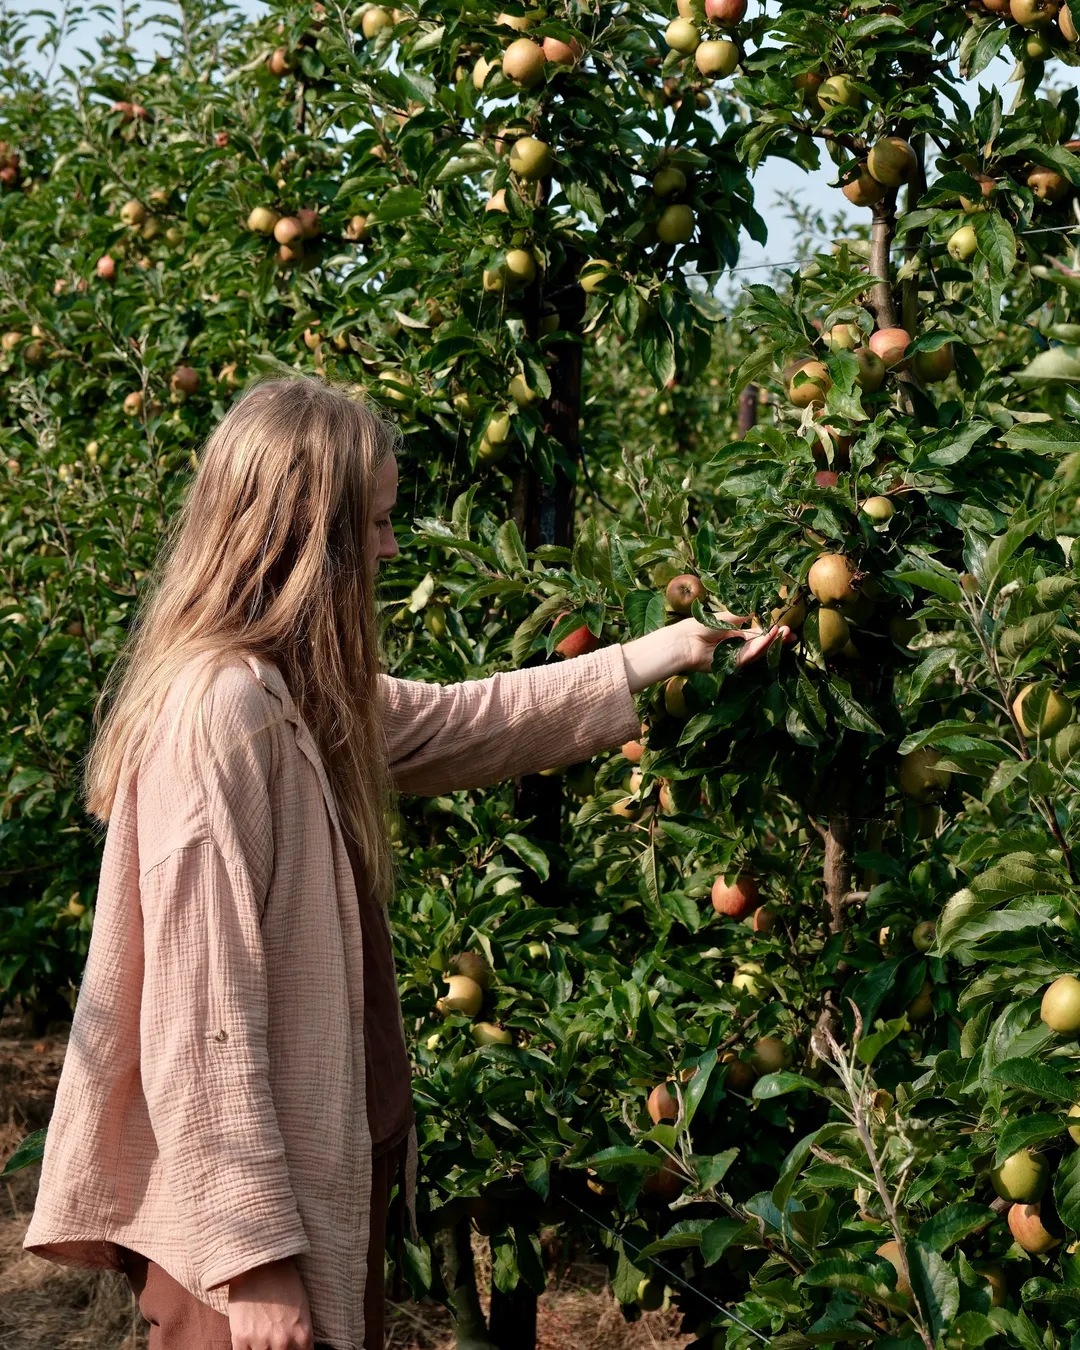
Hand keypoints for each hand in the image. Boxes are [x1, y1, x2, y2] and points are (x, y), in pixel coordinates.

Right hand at [228, 1257, 313, 1349]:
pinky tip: (248, 1340)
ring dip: (262, 1349)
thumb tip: (296, 1347)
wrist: (260, 1260)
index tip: (291, 1346)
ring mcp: (261, 1342)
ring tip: (261, 1334)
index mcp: (303, 1334)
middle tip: (274, 1338)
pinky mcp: (240, 1338)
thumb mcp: (302, 1308)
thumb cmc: (284, 1280)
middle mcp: (283, 1342)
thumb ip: (300, 1334)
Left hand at [620, 617, 786, 693]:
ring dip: (771, 643)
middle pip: (761, 644)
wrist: (683, 641)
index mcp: (734, 635)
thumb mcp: (723, 618)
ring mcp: (735, 656)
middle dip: (776, 640)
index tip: (785, 627)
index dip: (770, 632)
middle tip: (792, 634)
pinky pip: (748, 656)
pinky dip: (759, 648)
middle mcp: (736, 646)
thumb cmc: (698, 626)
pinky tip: (769, 639)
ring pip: (757, 651)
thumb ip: (740, 616)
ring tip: (784, 633)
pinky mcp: (732, 664)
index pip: (757, 634)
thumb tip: (756, 610)